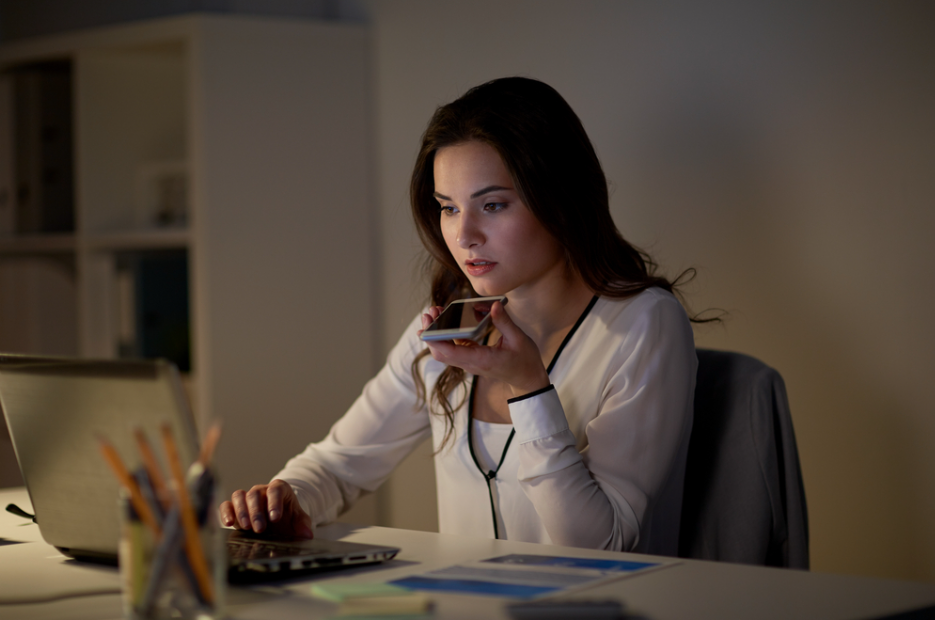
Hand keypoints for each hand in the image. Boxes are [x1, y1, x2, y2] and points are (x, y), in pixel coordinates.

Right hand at [218, 478, 312, 537]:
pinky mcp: (235, 507)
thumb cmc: (288, 517)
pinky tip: (228, 523)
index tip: (275, 518)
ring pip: (239, 496)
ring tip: (246, 527)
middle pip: (255, 494)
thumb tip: (307, 534)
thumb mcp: (298, 519)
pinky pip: (227, 505)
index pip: (275, 490)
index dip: (274, 503)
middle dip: (257, 512)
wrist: (278, 521)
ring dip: (241, 511)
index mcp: (279, 489)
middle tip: (260, 528)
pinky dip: (226, 512)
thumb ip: (303, 524)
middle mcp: (261, 491)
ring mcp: (247, 498)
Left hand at [422, 301, 549, 396]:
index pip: (450, 353)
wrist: (527, 379)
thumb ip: (504, 322)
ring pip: (445, 352)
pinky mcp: (472, 358)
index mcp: (481, 359)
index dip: (435, 340)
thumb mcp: (519, 339)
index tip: (427, 325)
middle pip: (441, 353)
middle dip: (431, 334)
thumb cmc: (525, 360)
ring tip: (435, 313)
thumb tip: (494, 305)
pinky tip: (445, 320)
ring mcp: (470, 362)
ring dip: (436, 334)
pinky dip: (446, 335)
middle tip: (429, 313)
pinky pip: (453, 348)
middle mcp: (471, 363)